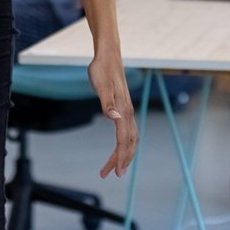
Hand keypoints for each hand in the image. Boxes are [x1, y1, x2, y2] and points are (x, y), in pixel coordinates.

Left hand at [91, 50, 137, 177]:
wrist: (108, 55)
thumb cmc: (101, 69)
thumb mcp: (100, 85)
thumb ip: (107, 103)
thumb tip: (114, 118)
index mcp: (123, 110)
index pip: (124, 140)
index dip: (120, 157)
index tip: (115, 173)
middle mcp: (128, 112)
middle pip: (129, 143)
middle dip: (121, 160)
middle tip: (109, 174)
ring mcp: (127, 110)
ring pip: (129, 138)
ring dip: (122, 154)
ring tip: (111, 167)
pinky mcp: (123, 107)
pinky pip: (126, 131)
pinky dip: (123, 143)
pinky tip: (117, 147)